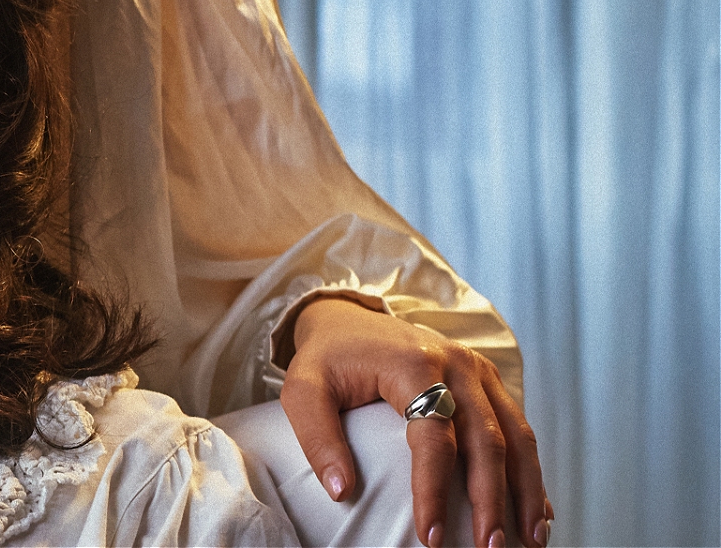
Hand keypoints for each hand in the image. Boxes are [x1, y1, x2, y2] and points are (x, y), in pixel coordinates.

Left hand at [280, 297, 550, 547]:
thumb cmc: (325, 359)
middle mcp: (456, 364)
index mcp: (412, 364)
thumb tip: (342, 492)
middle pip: (486, 440)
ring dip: (526, 491)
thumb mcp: (303, 391)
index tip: (431, 538)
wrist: (346, 318)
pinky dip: (530, 471)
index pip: (433, 438)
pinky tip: (539, 509)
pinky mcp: (487, 379)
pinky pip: (519, 428)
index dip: (435, 491)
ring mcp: (478, 369)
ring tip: (531, 539)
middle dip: (491, 501)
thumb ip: (318, 439)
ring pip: (516, 436)